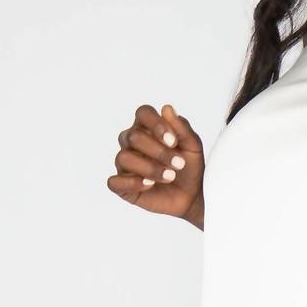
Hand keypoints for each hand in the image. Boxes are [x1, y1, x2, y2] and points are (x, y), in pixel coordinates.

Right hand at [107, 103, 204, 225]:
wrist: (192, 196)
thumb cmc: (189, 168)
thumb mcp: (193, 146)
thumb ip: (182, 128)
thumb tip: (167, 109)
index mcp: (147, 127)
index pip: (142, 113)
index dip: (156, 125)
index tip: (173, 142)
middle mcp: (131, 142)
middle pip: (134, 136)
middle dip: (159, 152)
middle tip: (179, 164)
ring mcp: (125, 164)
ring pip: (124, 158)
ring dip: (149, 168)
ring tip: (169, 176)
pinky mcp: (122, 186)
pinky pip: (114, 182)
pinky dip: (131, 183)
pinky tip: (149, 185)